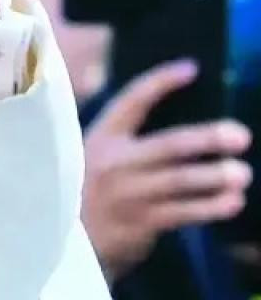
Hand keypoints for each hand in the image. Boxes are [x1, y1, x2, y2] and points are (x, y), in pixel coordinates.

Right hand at [83, 61, 251, 282]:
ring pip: (178, 182)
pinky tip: (232, 202)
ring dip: (213, 176)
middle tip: (239, 135)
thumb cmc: (89, 188)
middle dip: (205, 139)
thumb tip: (173, 117)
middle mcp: (113, 162)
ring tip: (242, 172)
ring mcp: (127, 194)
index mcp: (101, 137)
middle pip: (166, 146)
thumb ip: (125, 138)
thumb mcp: (93, 155)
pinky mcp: (139, 223)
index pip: (131, 101)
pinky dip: (209, 208)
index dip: (160, 83)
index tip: (191, 69)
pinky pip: (181, 213)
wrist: (66, 239)